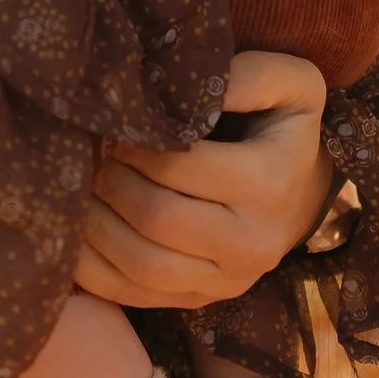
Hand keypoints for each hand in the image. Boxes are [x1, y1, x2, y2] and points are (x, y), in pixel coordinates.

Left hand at [73, 51, 333, 311]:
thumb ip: (250, 76)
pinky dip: (92, 268)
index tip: (114, 127)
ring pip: (142, 266)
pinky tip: (74, 232)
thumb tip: (186, 86)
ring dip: (95, 226)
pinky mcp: (197, 301)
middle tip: (89, 154)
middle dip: (110, 184)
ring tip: (79, 188)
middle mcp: (251, 244)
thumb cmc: (285, 131)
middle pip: (158, 220)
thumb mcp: (292, 86)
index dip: (136, 146)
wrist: (304, 197)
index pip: (183, 168)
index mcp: (270, 185)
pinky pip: (132, 295)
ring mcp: (224, 282)